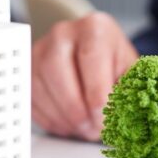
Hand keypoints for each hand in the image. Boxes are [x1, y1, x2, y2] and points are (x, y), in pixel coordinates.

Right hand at [31, 12, 138, 140]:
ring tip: (84, 129)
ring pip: (40, 88)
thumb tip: (126, 117)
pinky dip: (50, 119)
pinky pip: (31, 99)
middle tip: (93, 130)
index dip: (97, 94)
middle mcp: (62, 33)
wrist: (95, 55)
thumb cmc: (113, 63)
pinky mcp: (27, 70)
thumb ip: (129, 91)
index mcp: (94, 28)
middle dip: (76, 109)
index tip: (105, 118)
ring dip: (63, 118)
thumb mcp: (130, 72)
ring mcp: (40, 50)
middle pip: (57, 71)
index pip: (90, 59)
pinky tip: (69, 125)